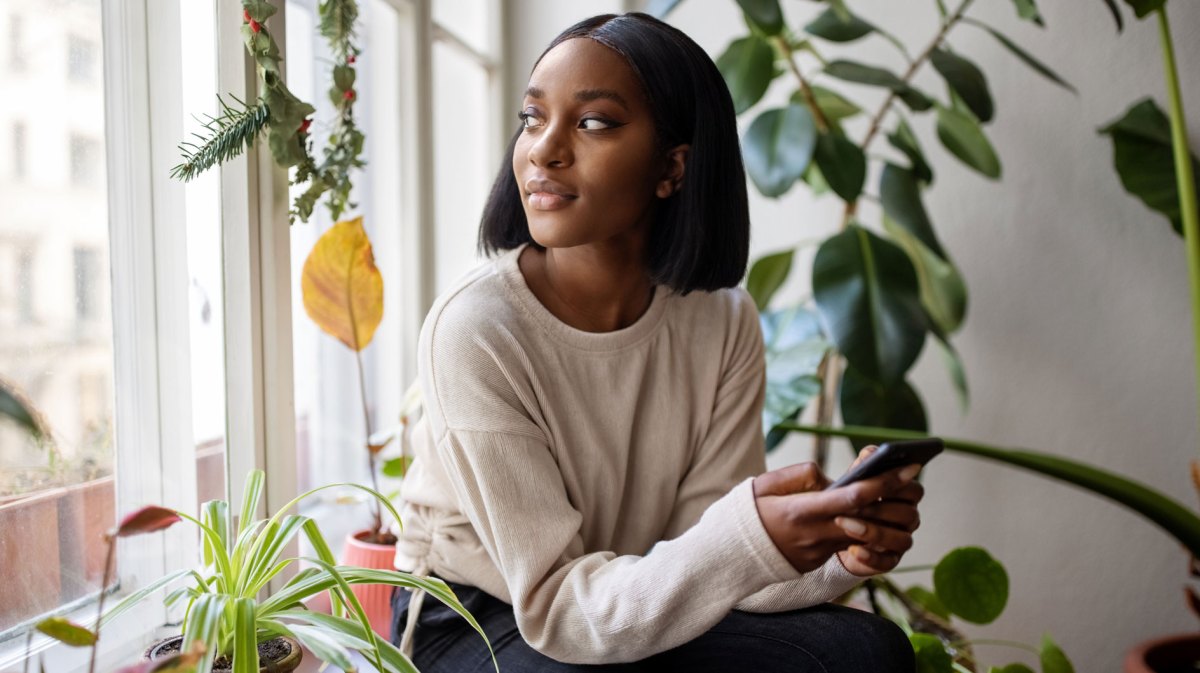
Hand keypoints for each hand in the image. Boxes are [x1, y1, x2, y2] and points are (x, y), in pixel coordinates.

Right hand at [752, 447, 921, 574]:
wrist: (730, 554)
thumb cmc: (746, 513)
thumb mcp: (765, 485)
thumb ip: (800, 475)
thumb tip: (829, 477)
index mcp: (801, 512)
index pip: (852, 498)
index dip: (883, 483)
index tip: (906, 468)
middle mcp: (815, 535)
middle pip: (868, 518)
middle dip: (895, 498)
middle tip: (913, 476)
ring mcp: (819, 552)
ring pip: (864, 535)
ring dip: (883, 516)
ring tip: (893, 495)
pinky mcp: (818, 561)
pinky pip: (847, 544)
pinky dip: (861, 528)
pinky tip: (869, 513)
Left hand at [834, 446, 924, 576]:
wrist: (834, 532)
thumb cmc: (849, 499)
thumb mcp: (853, 480)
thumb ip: (864, 465)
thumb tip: (871, 452)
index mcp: (904, 496)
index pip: (915, 490)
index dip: (899, 486)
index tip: (880, 481)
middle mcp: (908, 518)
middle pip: (910, 514)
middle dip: (882, 508)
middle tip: (856, 505)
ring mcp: (900, 540)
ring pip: (902, 539)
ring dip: (874, 531)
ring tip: (846, 524)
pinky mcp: (888, 560)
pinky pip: (887, 563)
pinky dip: (871, 557)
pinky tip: (852, 549)